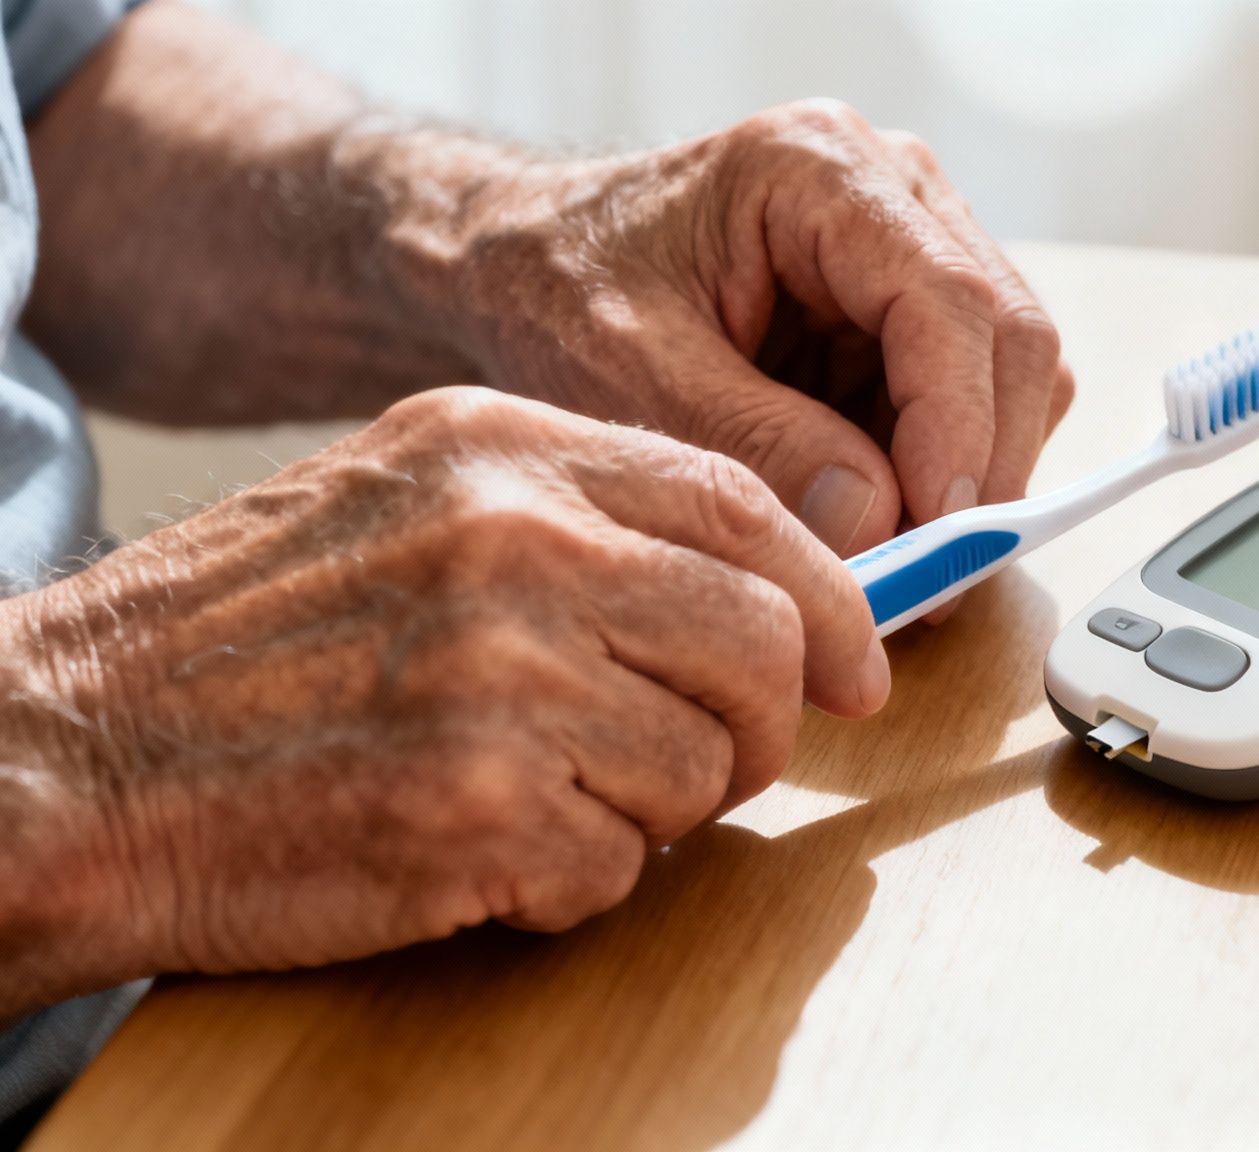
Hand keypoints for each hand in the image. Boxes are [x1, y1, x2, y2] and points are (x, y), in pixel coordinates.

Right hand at [0, 388, 883, 1011]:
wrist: (58, 754)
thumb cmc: (239, 644)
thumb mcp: (405, 504)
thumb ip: (579, 520)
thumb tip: (763, 587)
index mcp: (501, 449)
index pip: (742, 504)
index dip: (829, 594)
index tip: (856, 662)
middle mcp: (511, 543)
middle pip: (761, 640)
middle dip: (760, 723)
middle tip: (707, 759)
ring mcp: (497, 675)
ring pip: (703, 767)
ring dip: (649, 809)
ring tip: (537, 795)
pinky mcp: (476, 809)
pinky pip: (620, 865)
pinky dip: (571, 879)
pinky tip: (477, 851)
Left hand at [405, 100, 1074, 557]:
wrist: (527, 266)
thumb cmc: (559, 289)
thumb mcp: (628, 371)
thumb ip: (754, 444)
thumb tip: (879, 519)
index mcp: (823, 170)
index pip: (953, 302)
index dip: (963, 427)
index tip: (941, 531)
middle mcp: (895, 193)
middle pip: (1012, 340)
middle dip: (983, 468)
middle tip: (928, 577)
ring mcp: (917, 250)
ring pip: (1017, 382)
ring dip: (968, 477)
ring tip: (886, 551)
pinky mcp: (914, 314)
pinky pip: (979, 407)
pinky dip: (943, 474)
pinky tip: (872, 508)